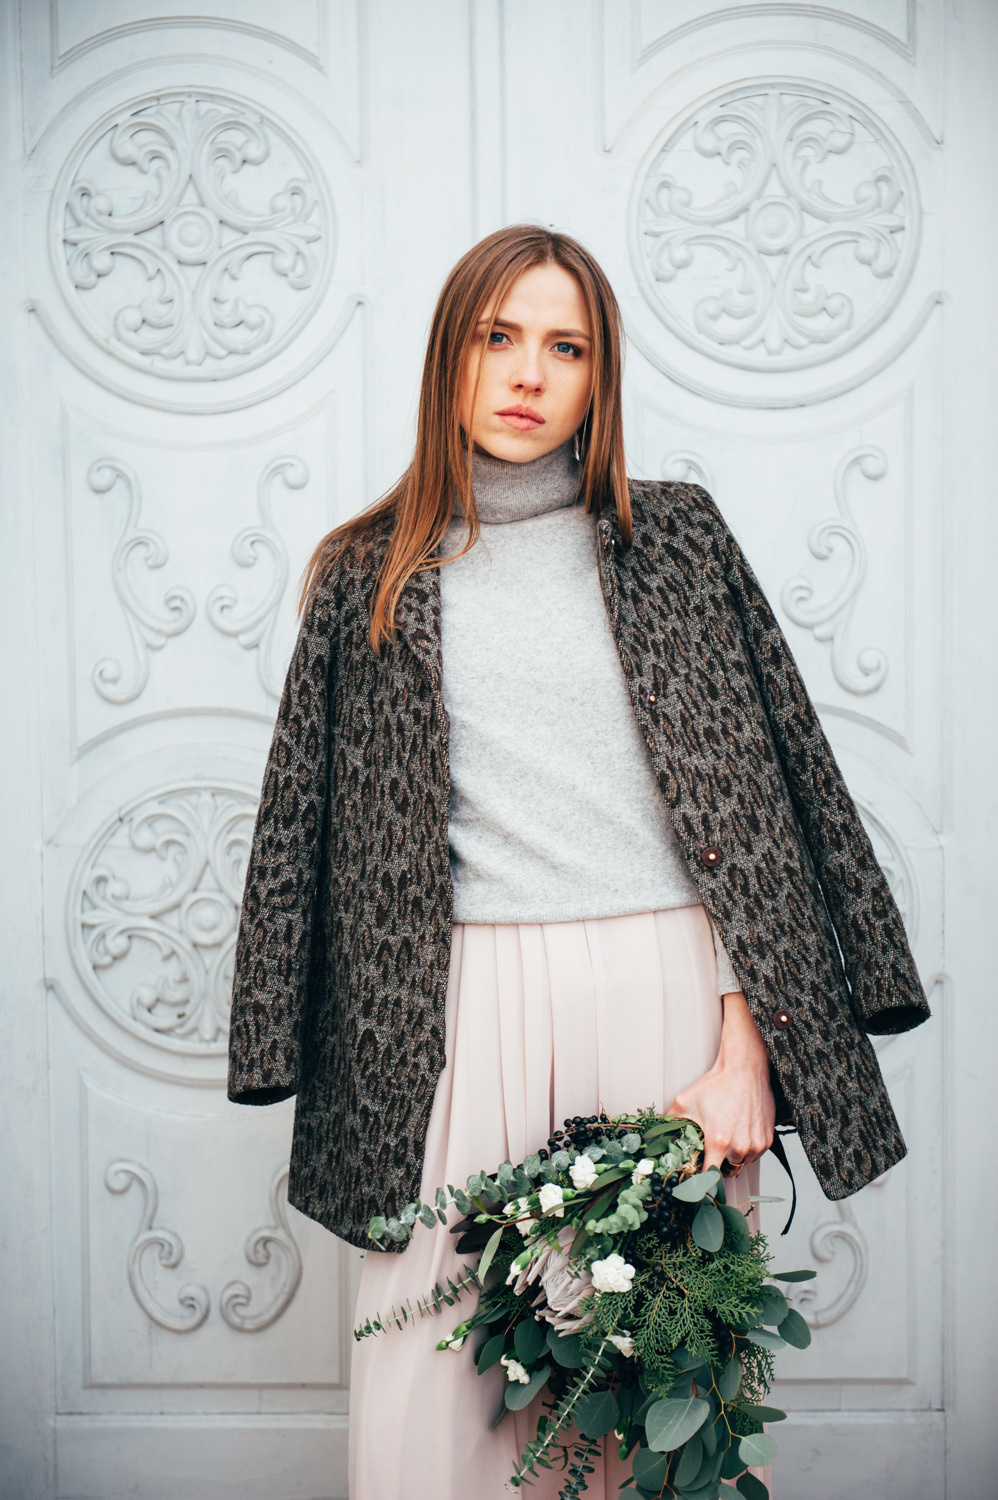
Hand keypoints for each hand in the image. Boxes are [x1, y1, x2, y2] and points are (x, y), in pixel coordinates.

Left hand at [667, 991, 775, 1173]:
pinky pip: (754, 1155)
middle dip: (716, 1166)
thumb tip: (655, 1136)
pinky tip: (738, 1132)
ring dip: (732, 1158)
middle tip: (709, 1152)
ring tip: (725, 1138)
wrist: (744, 1069)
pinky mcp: (767, 1140)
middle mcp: (740, 1148)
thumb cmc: (715, 1085)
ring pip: (741, 1165)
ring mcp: (756, 1145)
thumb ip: (670, 1122)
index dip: (700, 1180)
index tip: (695, 1179)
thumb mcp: (685, 1101)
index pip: (708, 1178)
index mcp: (718, 1143)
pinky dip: (746, 1150)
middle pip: (725, 1173)